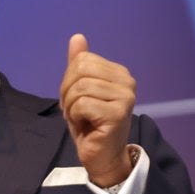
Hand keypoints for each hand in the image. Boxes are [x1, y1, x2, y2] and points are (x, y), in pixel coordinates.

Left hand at [59, 34, 136, 186]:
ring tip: (82, 119)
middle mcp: (127, 82)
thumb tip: (77, 37)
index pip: (81, 61)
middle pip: (79, 71)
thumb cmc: (90, 124)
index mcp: (119, 73)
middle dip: (67, 93)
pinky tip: (87, 126)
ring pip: (79, 88)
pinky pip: (82, 104)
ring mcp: (125, 97)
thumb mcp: (79, 91)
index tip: (76, 100)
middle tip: (76, 111)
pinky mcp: (119, 113)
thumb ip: (78, 65)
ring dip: (71, 107)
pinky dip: (76, 116)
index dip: (69, 81)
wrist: (101, 156)